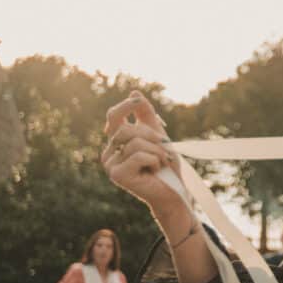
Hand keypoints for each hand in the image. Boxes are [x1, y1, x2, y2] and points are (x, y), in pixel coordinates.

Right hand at [102, 92, 185, 215]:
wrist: (173, 191)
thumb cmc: (165, 165)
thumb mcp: (157, 135)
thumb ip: (145, 115)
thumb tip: (134, 92)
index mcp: (117, 141)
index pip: (113, 117)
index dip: (125, 106)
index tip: (138, 101)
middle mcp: (109, 152)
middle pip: (126, 129)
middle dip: (151, 135)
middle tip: (164, 149)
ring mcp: (110, 164)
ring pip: (135, 142)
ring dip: (157, 151)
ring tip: (160, 162)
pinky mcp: (117, 175)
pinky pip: (138, 155)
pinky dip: (154, 160)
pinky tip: (155, 170)